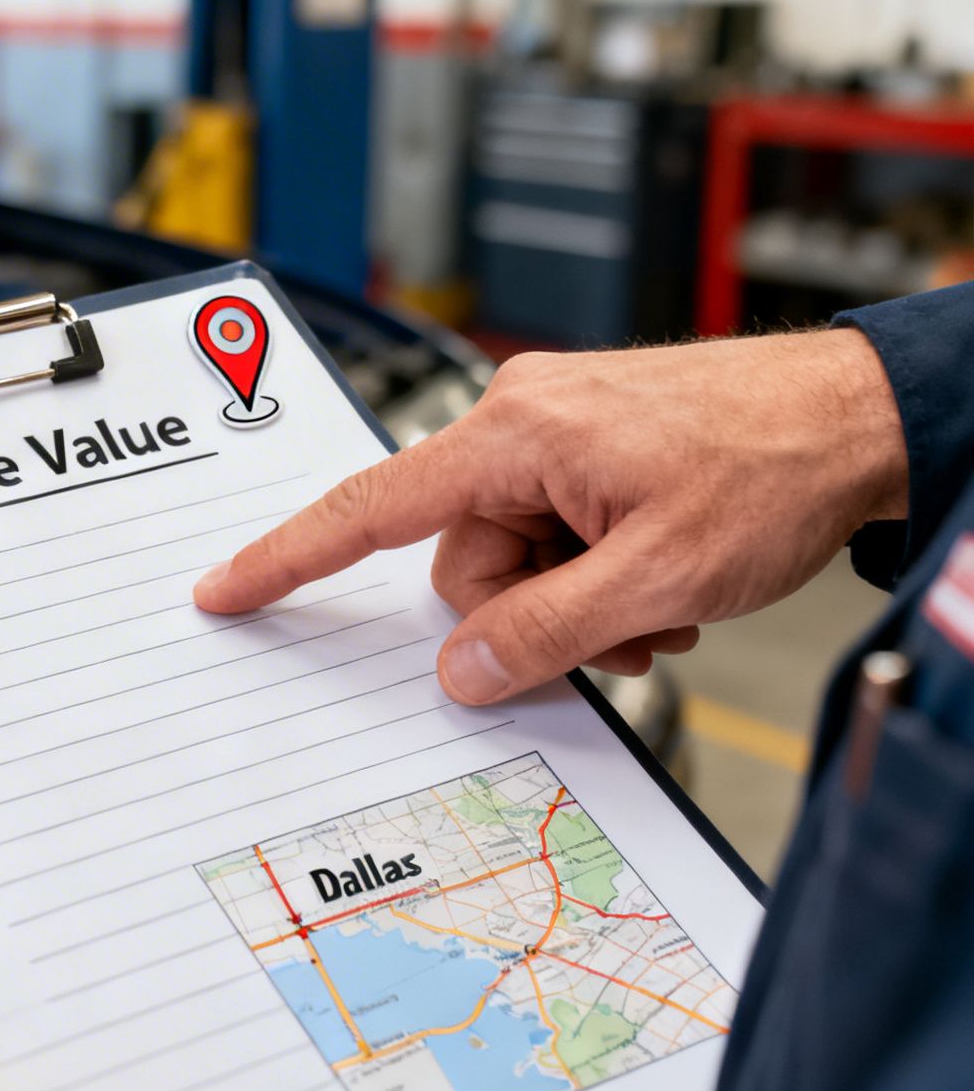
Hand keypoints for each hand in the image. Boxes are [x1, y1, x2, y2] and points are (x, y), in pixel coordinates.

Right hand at [194, 330, 907, 703]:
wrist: (863, 417)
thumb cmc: (775, 467)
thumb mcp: (657, 579)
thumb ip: (546, 633)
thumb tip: (463, 673)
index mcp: (515, 435)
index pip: (370, 508)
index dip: (289, 557)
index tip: (227, 586)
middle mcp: (521, 420)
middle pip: (462, 560)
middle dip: (530, 611)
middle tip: (616, 627)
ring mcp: (555, 430)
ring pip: (513, 556)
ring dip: (576, 599)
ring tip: (657, 603)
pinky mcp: (588, 444)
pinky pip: (552, 531)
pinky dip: (594, 571)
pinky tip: (656, 576)